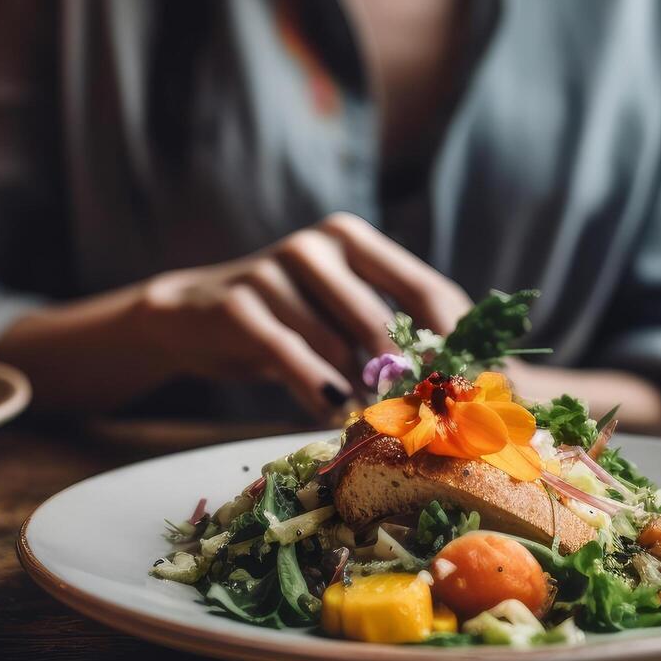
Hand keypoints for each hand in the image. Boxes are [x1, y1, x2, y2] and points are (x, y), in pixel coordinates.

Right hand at [143, 213, 472, 414]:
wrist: (190, 318)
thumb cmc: (286, 321)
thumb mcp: (338, 315)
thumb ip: (390, 332)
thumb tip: (463, 380)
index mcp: (354, 238)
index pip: (426, 290)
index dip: (452, 346)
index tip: (470, 393)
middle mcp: (317, 245)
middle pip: (383, 321)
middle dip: (404, 378)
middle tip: (422, 422)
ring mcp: (274, 269)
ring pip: (337, 345)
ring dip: (357, 391)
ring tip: (371, 421)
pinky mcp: (239, 304)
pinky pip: (290, 356)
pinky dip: (315, 390)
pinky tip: (328, 412)